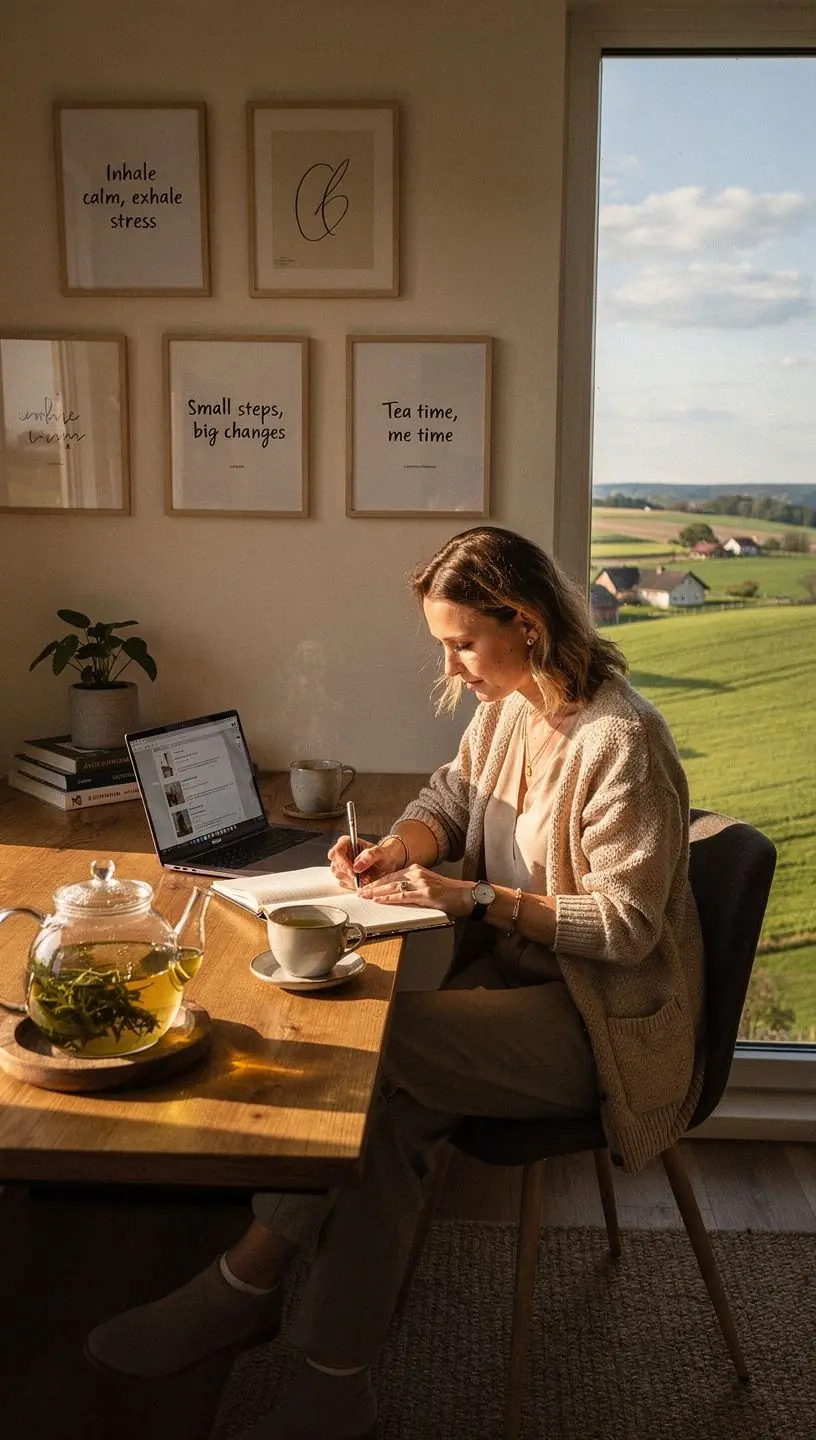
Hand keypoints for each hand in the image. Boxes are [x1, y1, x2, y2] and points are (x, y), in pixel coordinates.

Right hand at [327, 836, 404, 890]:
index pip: (336, 853)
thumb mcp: (381, 853)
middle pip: (335, 866)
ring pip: (338, 875)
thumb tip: (357, 865)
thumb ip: (370, 856)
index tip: (354, 872)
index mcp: (346, 843)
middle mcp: (341, 853)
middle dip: (349, 874)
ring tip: (365, 878)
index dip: (343, 864)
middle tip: (363, 878)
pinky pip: (343, 883)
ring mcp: (340, 865)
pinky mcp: (343, 875)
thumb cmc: (383, 855)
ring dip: (352, 880)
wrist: (387, 863)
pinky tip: (362, 881)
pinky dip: (353, 884)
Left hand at [359, 864, 474, 917]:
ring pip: (393, 886)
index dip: (377, 881)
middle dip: (373, 886)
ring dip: (377, 892)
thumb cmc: (448, 893)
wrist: (466, 895)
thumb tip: (395, 893)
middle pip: (389, 879)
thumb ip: (412, 886)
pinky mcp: (425, 894)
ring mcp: (421, 883)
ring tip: (365, 896)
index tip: (366, 886)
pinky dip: (389, 898)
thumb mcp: (427, 885)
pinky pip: (403, 896)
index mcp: (416, 870)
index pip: (391, 875)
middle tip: (360, 892)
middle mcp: (417, 873)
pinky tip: (380, 900)